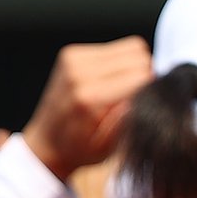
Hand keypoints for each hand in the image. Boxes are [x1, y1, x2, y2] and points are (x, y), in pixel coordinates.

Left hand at [20, 38, 153, 179]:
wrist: (44, 145)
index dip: (151, 88)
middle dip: (145, 76)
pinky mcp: (71, 54)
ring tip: (121, 90)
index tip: (145, 104)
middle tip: (133, 98)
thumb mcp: (109, 146)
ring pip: (132, 48)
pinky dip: (120, 62)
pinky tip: (109, 82)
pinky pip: (116, 47)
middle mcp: (78, 74)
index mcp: (88, 98)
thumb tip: (152, 92)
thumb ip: (131, 118)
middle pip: (140, 57)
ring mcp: (72, 60)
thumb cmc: (79, 149)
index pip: (142, 75)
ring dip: (134, 67)